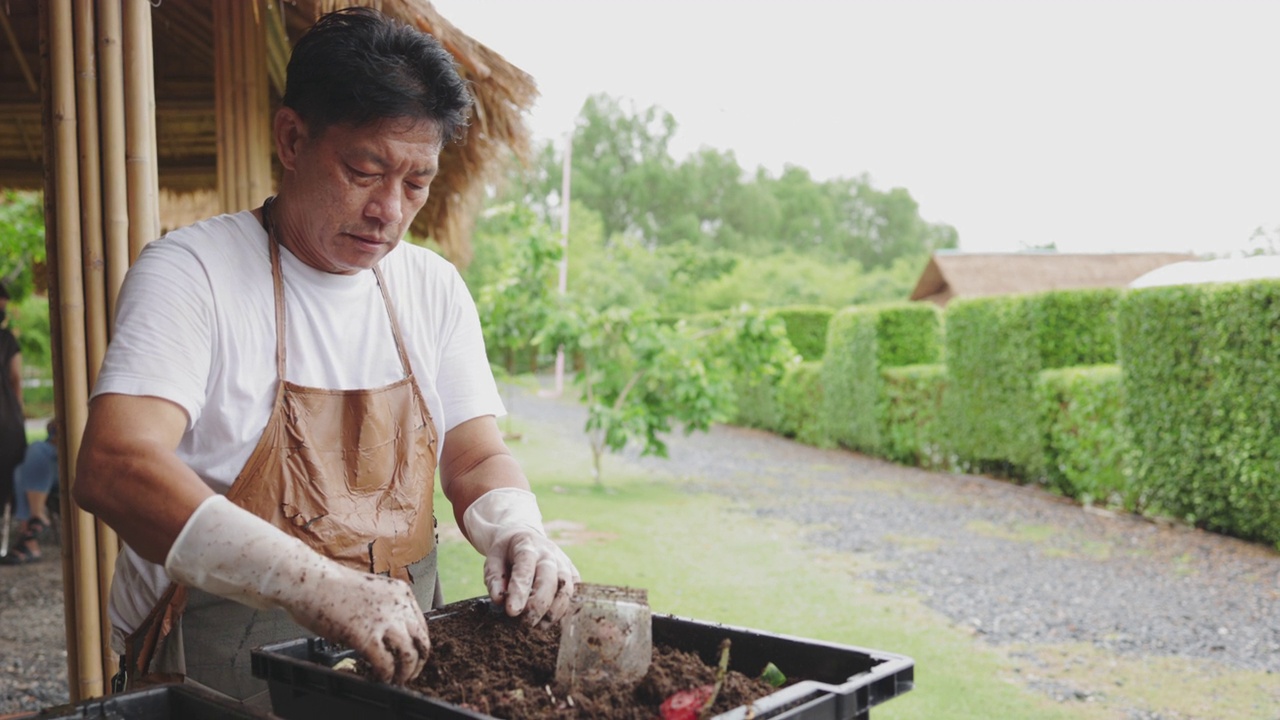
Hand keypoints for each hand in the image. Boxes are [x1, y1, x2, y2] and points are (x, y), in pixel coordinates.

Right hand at [165, 496, 429, 683]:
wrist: (309, 580)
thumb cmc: (331, 586)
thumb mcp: (370, 591)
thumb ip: (384, 608)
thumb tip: (389, 633)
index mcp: (401, 592)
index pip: (421, 626)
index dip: (418, 646)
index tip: (411, 658)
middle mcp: (398, 606)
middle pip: (421, 643)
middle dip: (417, 663)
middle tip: (407, 675)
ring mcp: (383, 621)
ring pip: (408, 657)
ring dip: (403, 674)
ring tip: (394, 681)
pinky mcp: (366, 636)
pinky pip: (385, 665)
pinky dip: (385, 677)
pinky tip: (377, 679)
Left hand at [464, 488, 579, 625]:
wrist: (524, 537)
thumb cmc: (506, 554)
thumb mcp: (493, 560)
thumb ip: (494, 579)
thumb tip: (500, 600)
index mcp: (526, 545)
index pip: (525, 568)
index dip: (519, 591)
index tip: (512, 611)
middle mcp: (549, 553)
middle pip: (550, 580)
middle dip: (539, 605)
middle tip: (526, 623)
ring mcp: (564, 562)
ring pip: (566, 588)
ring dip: (554, 610)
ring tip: (540, 626)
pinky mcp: (573, 572)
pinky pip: (576, 592)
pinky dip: (566, 608)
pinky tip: (553, 620)